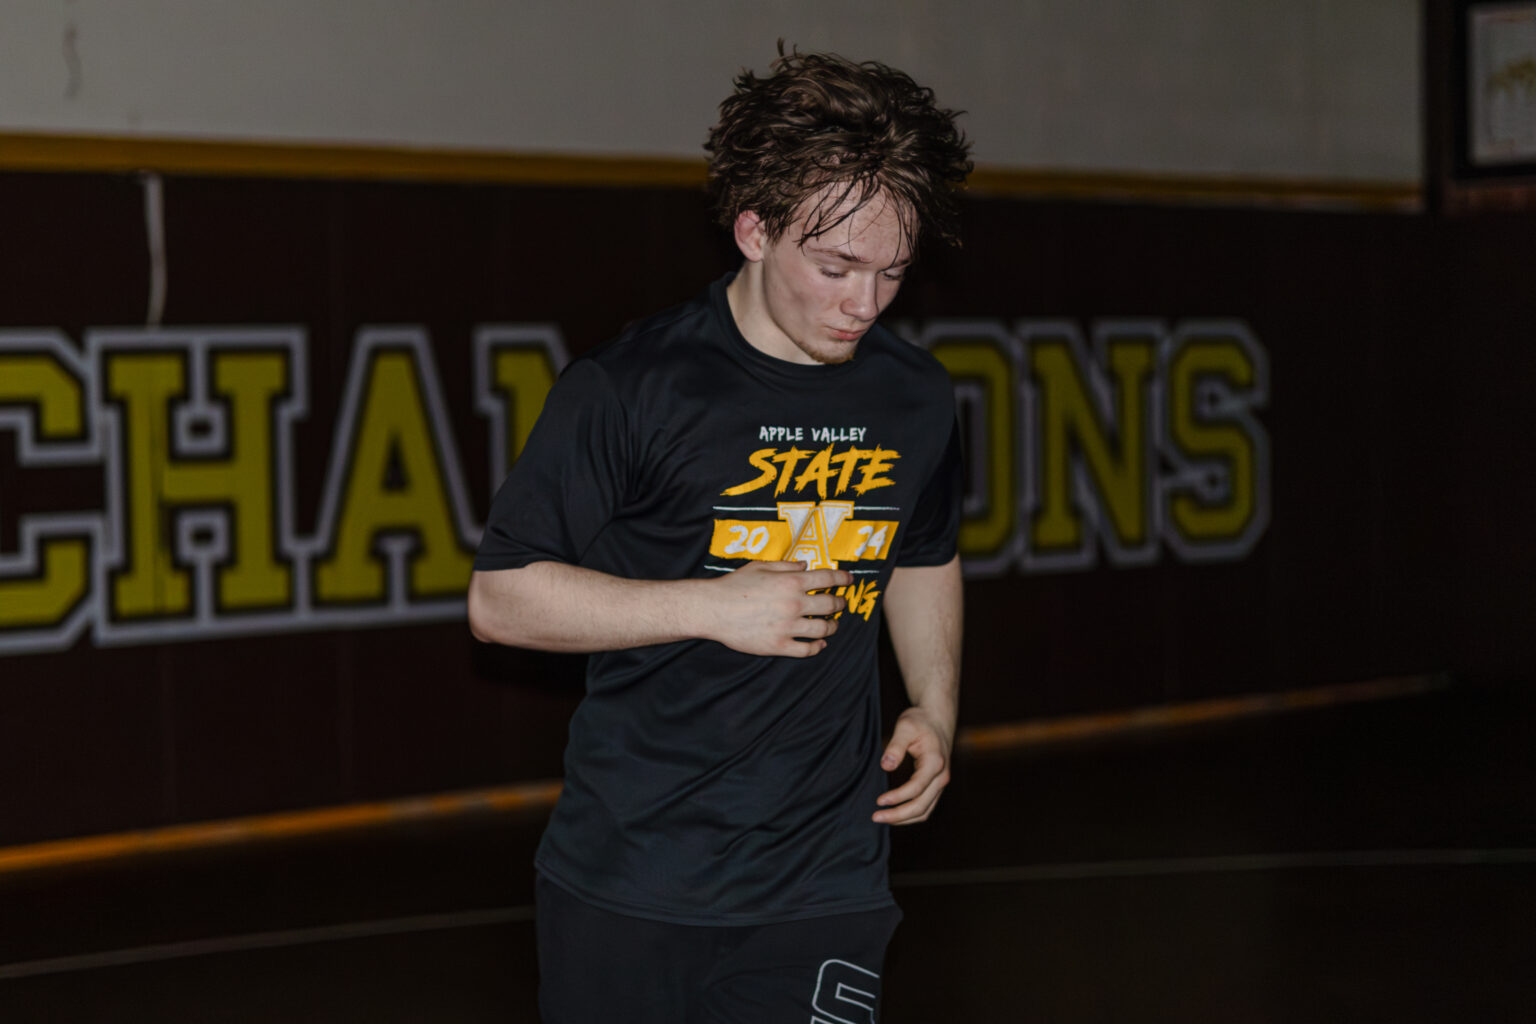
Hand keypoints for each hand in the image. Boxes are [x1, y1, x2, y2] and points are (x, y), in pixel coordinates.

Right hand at [704, 561, 850, 657]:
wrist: (713, 609)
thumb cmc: (734, 585)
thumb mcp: (760, 566)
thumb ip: (786, 566)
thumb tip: (805, 566)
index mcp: (791, 582)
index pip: (827, 578)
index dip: (842, 578)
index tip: (849, 579)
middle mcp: (793, 604)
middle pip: (830, 605)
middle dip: (840, 603)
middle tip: (841, 603)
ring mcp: (787, 627)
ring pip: (823, 629)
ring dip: (832, 626)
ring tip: (833, 625)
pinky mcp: (778, 645)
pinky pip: (806, 650)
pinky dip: (817, 647)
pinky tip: (820, 644)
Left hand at [873, 706, 952, 823]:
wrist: (937, 721)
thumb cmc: (920, 722)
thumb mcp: (905, 727)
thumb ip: (896, 746)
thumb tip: (886, 766)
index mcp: (935, 762)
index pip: (916, 787)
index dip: (898, 797)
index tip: (879, 801)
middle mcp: (942, 777)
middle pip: (921, 806)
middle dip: (898, 815)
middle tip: (875, 817)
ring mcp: (941, 784)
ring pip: (925, 811)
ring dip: (904, 819)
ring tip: (882, 819)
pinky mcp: (936, 787)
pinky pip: (926, 808)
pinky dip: (910, 815)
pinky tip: (894, 814)